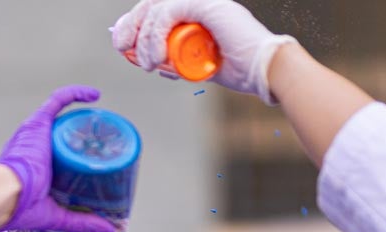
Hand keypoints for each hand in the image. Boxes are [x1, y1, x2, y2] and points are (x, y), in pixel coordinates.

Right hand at [0, 86, 119, 231]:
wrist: (4, 193)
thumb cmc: (20, 207)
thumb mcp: (56, 217)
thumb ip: (82, 224)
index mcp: (33, 168)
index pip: (56, 158)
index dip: (74, 158)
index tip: (93, 163)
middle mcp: (33, 147)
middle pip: (61, 138)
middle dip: (81, 140)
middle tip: (103, 148)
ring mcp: (35, 134)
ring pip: (62, 120)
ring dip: (81, 118)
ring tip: (102, 125)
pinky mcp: (38, 123)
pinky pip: (58, 101)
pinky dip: (76, 94)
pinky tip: (95, 97)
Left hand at [111, 0, 295, 103]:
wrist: (264, 71)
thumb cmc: (238, 70)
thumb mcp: (195, 65)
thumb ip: (175, 60)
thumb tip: (152, 62)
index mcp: (196, 14)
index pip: (156, 10)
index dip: (134, 24)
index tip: (122, 44)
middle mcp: (199, 3)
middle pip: (152, 4)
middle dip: (131, 24)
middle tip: (122, 47)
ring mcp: (204, 2)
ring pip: (157, 9)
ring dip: (145, 38)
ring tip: (148, 64)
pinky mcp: (207, 6)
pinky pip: (169, 12)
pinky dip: (157, 35)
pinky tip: (157, 56)